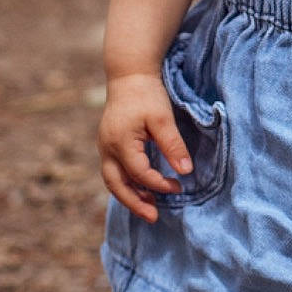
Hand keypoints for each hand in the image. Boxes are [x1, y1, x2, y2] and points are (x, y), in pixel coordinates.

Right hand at [98, 73, 191, 222]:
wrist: (128, 74)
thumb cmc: (147, 94)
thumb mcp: (163, 119)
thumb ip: (173, 146)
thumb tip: (186, 172)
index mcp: (120, 143)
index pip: (140, 174)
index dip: (160, 184)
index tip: (179, 187)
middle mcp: (108, 148)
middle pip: (117, 185)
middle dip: (135, 203)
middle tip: (153, 217)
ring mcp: (105, 146)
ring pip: (112, 180)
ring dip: (129, 195)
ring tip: (149, 207)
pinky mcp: (108, 144)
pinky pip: (114, 170)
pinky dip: (126, 183)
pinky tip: (141, 188)